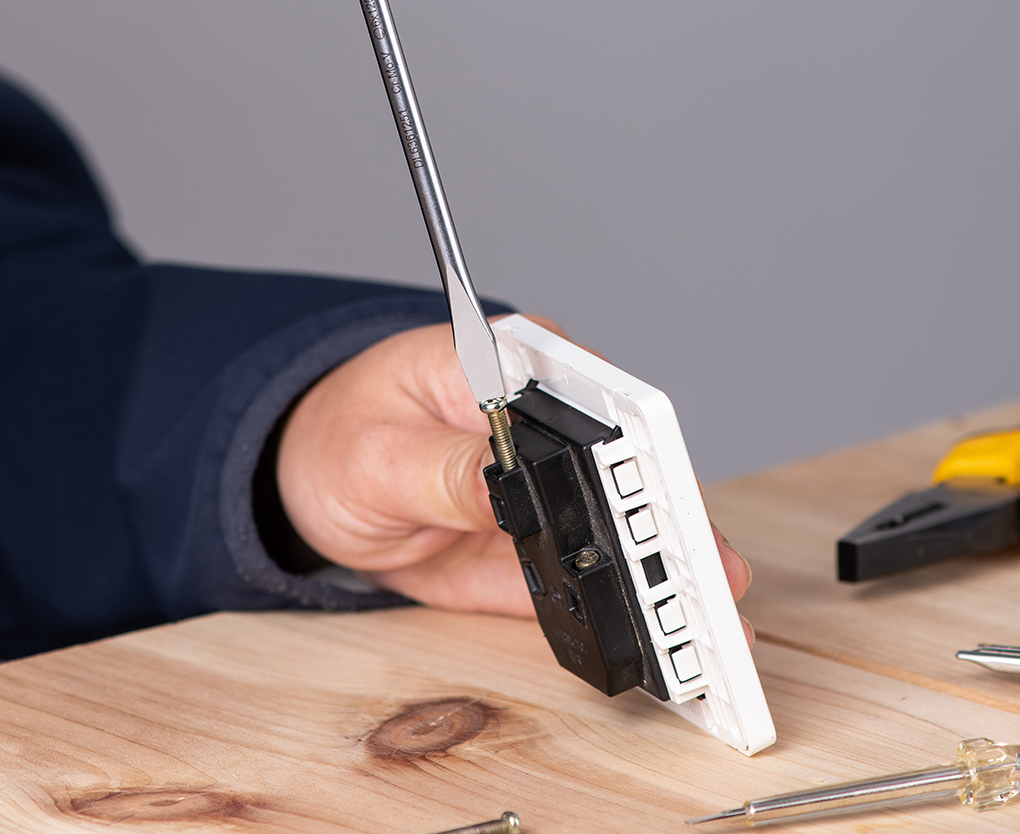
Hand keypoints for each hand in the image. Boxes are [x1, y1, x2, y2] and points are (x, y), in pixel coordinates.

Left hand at [276, 319, 754, 636]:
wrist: (310, 476)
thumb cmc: (340, 432)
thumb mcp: (378, 450)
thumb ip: (446, 468)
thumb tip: (504, 487)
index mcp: (513, 366)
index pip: (595, 405)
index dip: (634, 453)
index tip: (656, 502)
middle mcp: (546, 423)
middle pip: (628, 474)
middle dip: (671, 531)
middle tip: (709, 588)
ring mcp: (548, 489)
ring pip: (622, 536)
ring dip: (664, 586)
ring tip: (708, 637)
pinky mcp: (533, 547)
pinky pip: (585, 584)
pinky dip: (621, 618)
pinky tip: (661, 653)